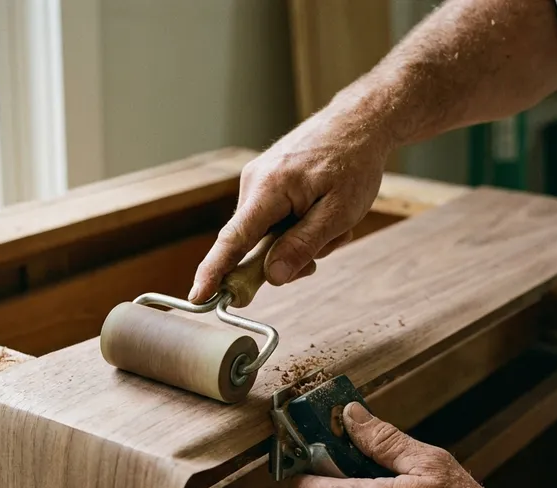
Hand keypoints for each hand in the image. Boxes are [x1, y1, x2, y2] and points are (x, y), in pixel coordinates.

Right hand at [188, 101, 390, 302]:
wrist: (359, 120)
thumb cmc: (354, 162)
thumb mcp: (339, 213)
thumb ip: (303, 245)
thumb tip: (273, 277)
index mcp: (268, 189)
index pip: (233, 240)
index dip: (214, 273)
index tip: (198, 298)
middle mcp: (253, 184)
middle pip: (254, 246)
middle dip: (288, 257)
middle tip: (326, 246)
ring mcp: (257, 182)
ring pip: (268, 237)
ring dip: (299, 240)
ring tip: (331, 222)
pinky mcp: (265, 184)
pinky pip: (274, 222)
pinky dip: (298, 227)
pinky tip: (320, 212)